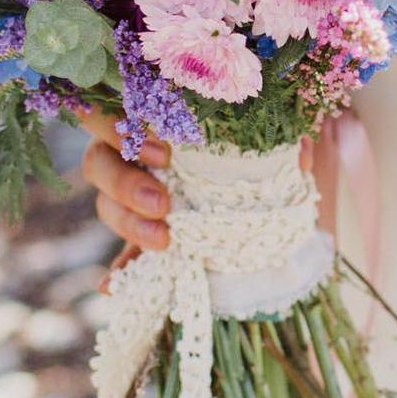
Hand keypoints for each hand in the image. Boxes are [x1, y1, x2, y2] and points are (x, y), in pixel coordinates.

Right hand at [79, 115, 334, 289]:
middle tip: (163, 202)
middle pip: (98, 160)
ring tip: (164, 239)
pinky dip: (116, 271)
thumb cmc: (262, 156)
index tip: (163, 151)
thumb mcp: (272, 145)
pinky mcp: (142, 238)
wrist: (273, 203)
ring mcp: (133, 198)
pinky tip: (111, 285)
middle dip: (123, 182)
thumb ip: (281, 142)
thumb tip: (298, 153)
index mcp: (157, 118)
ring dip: (126, 222)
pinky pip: (118, 256)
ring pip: (105, 204)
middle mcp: (134, 155)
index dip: (118, 127)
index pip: (113, 112)